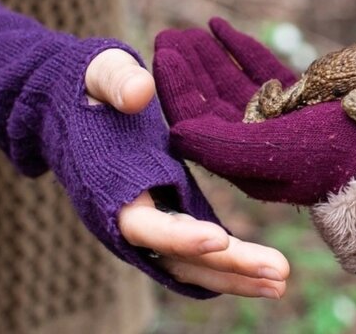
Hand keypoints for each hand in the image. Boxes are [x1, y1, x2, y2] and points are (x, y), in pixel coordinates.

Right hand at [85, 49, 289, 297]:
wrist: (73, 107)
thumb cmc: (88, 87)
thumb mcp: (100, 73)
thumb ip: (117, 81)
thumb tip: (139, 93)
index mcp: (109, 190)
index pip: (145, 224)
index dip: (181, 234)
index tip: (220, 240)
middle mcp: (127, 220)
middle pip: (179, 258)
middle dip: (229, 267)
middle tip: (279, 275)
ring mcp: (149, 227)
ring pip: (192, 266)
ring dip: (237, 276)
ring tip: (281, 282)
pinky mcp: (169, 220)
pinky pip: (198, 255)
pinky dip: (230, 267)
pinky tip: (266, 277)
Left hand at [152, 19, 355, 205]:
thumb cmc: (338, 158)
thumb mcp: (271, 154)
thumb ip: (219, 145)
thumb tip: (172, 131)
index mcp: (245, 162)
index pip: (197, 120)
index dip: (176, 86)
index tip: (161, 50)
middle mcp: (260, 143)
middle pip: (212, 99)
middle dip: (190, 67)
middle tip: (168, 34)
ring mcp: (284, 121)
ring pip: (235, 83)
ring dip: (211, 55)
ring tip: (191, 28)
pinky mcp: (306, 100)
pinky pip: (264, 71)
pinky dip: (241, 49)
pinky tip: (222, 27)